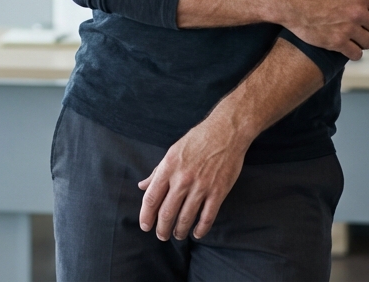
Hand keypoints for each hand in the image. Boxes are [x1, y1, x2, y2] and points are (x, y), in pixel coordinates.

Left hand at [137, 114, 246, 241]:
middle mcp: (182, 179)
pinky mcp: (218, 192)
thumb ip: (157, 172)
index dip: (146, 215)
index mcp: (168, 167)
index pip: (151, 197)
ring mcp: (201, 186)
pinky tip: (197, 233)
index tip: (145, 226)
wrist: (226, 132)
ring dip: (179, 230)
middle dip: (162, 228)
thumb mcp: (172, 152)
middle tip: (161, 235)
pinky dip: (201, 229)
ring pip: (186, 218)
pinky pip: (207, 217)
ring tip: (177, 235)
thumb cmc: (197, 140)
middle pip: (167, 212)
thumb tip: (142, 186)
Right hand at [285, 0, 368, 59]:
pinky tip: (348, 48)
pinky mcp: (336, 42)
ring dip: (364, 41)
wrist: (287, 1)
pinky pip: (356, 53)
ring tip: (357, 38)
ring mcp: (347, 29)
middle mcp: (357, 13)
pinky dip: (354, 52)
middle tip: (366, 29)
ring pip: (368, 41)